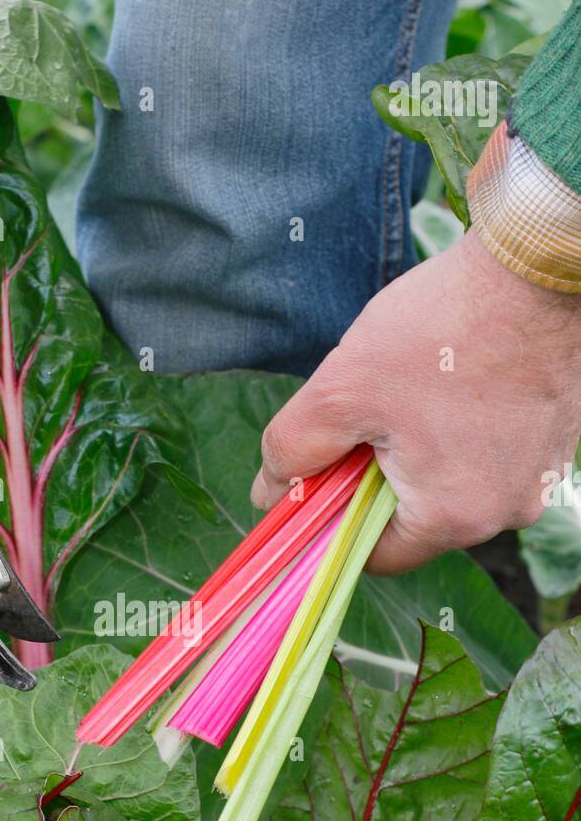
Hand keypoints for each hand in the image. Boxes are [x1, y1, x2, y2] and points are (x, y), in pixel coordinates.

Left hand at [252, 227, 580, 572]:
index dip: (334, 520)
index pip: (375, 555)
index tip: (318, 477)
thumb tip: (268, 493)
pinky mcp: (556, 441)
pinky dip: (461, 431)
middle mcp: (506, 513)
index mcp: (454, 517)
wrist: (538, 266)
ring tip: (411, 388)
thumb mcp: (341, 390)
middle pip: (415, 518)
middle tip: (363, 415)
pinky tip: (451, 381)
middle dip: (377, 476)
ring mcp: (538, 477)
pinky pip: (491, 455)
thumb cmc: (442, 329)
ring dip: (419, 449)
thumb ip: (293, 451)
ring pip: (453, 483)